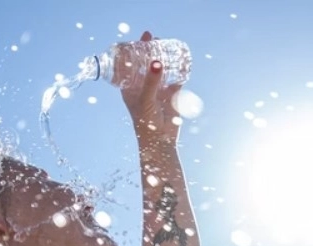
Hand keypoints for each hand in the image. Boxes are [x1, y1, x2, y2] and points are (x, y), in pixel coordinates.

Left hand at [120, 31, 182, 148]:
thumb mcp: (145, 100)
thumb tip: (156, 61)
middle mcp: (144, 87)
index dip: (134, 51)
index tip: (140, 38)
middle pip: (146, 64)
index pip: (130, 65)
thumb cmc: (146, 122)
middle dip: (150, 51)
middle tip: (155, 37)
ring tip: (167, 44)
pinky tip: (182, 59)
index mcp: (131, 88)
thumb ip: (151, 81)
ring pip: (161, 69)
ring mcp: (158, 90)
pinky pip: (176, 77)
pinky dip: (179, 68)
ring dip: (164, 57)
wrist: (161, 140)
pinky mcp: (172, 94)